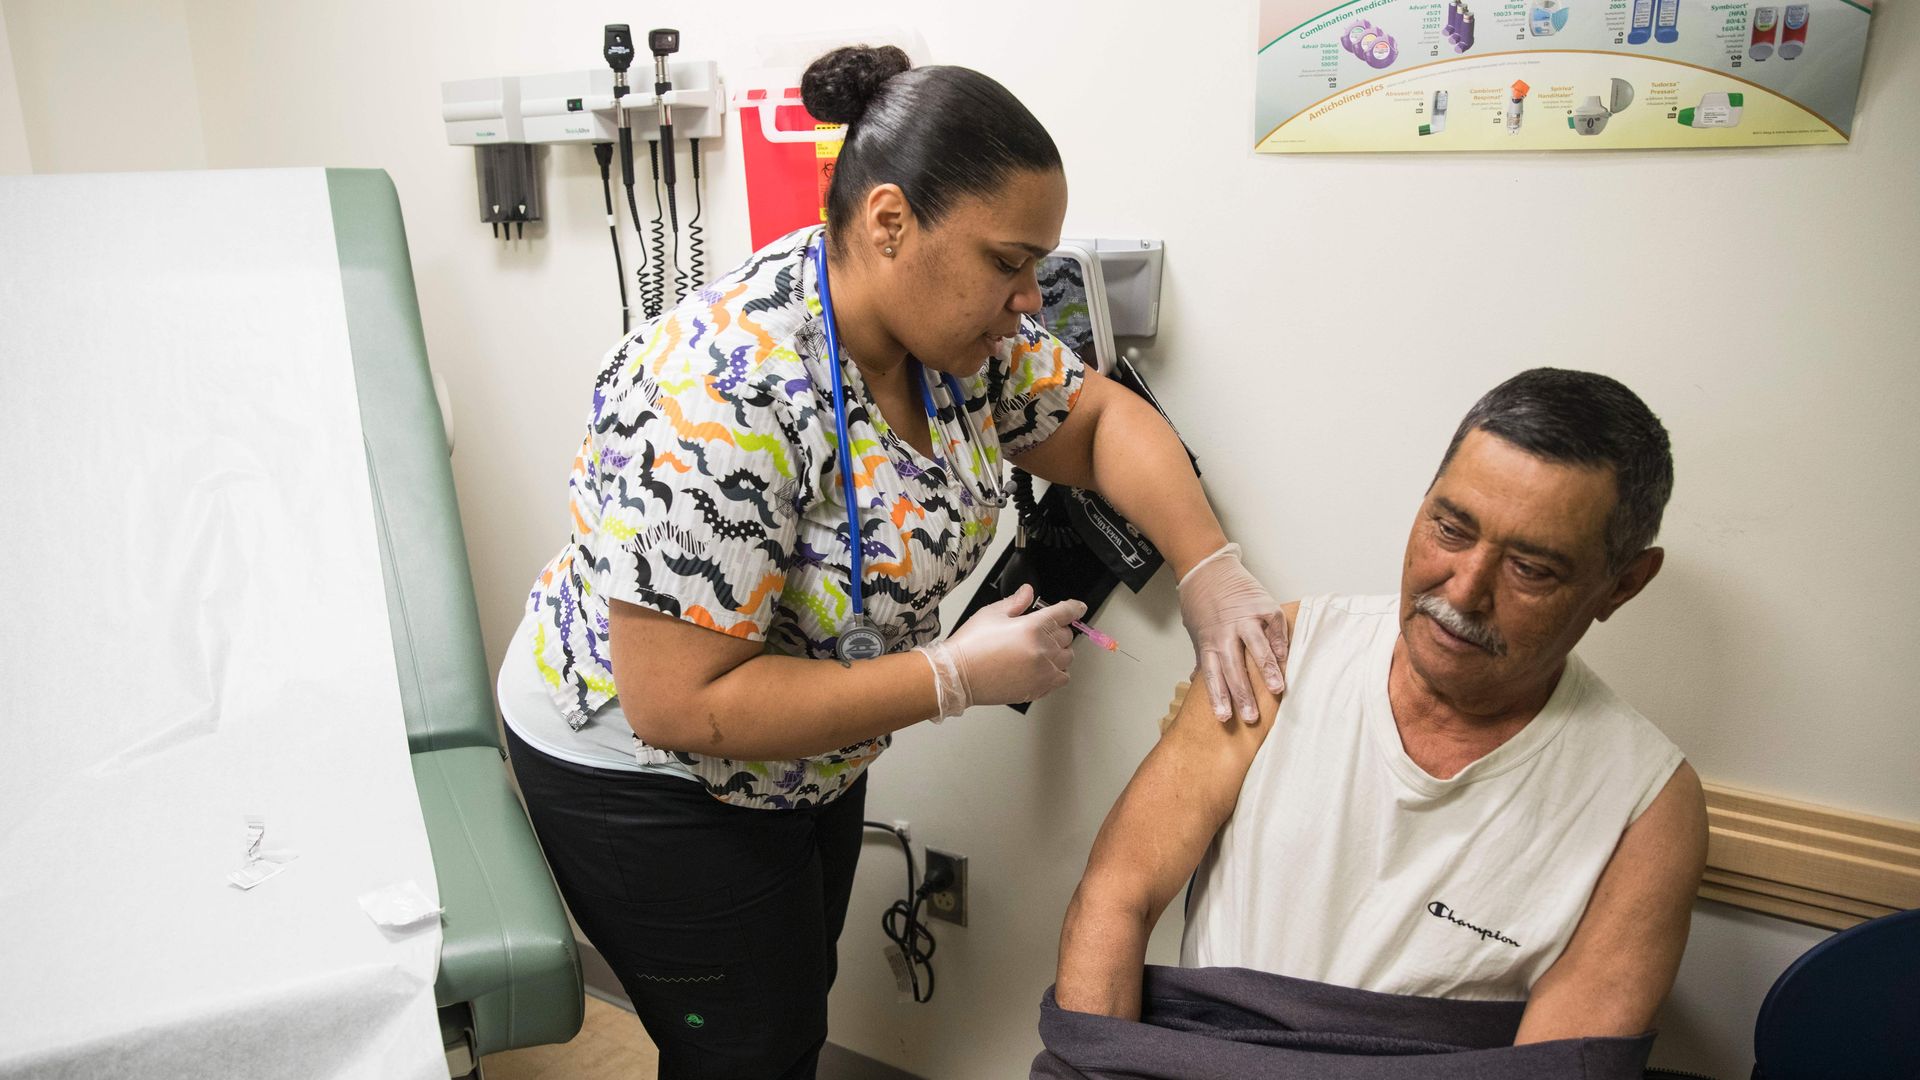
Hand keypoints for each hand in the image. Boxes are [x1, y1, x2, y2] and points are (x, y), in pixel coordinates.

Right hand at [916, 584, 1084, 719]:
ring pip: (1068, 656)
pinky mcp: (1039, 688)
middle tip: (1040, 630)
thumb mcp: (991, 614)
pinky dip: (1057, 671)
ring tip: (1040, 649)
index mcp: (1033, 627)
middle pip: (1067, 634)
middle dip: (1058, 629)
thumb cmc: (970, 646)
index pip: (1065, 613)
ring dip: (1059, 650)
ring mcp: (1043, 671)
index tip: (1078, 607)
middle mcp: (1042, 649)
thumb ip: (1016, 602)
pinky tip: (1043, 666)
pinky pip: (1062, 677)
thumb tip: (1028, 592)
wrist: (957, 676)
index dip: (1074, 607)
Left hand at [1176, 543, 1288, 721]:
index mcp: (1209, 642)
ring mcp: (1245, 618)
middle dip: (1243, 694)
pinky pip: (1274, 628)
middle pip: (1234, 668)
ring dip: (1267, 670)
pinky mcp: (1263, 606)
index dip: (1218, 697)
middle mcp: (1225, 632)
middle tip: (1251, 716)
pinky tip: (1286, 660)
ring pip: (1257, 648)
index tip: (1224, 718)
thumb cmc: (1201, 602)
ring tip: (1277, 689)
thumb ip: (1202, 656)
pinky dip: (1281, 644)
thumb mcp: (1196, 631)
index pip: (1212, 675)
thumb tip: (1196, 680)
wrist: (1208, 567)